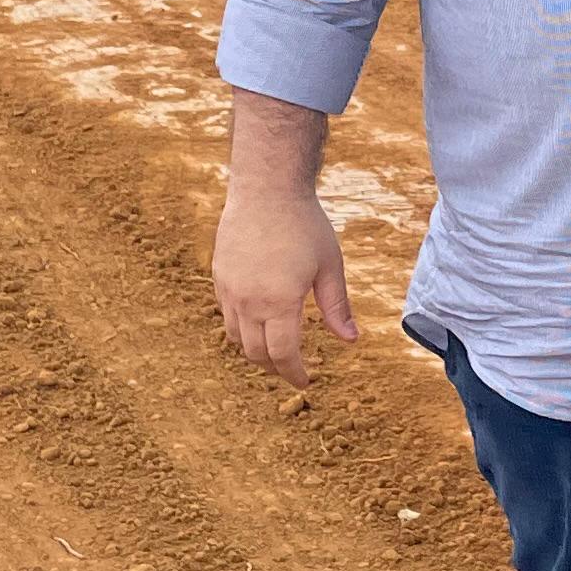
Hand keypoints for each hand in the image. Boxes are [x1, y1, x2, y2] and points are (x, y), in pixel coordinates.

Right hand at [213, 177, 357, 383]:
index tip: (305, 381)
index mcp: (279, 302)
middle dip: (275, 368)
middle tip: (291, 370)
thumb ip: (337, 307)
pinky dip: (241, 330)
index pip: (283, 354)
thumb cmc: (304, 225)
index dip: (294, 373)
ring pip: (236, 338)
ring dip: (255, 352)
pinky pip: (226, 316)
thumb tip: (351, 340)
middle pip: (257, 353)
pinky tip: (257, 325)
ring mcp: (230, 290)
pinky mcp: (219, 277)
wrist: (266, 189)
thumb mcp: (329, 267)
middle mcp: (249, 301)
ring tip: (273, 353)